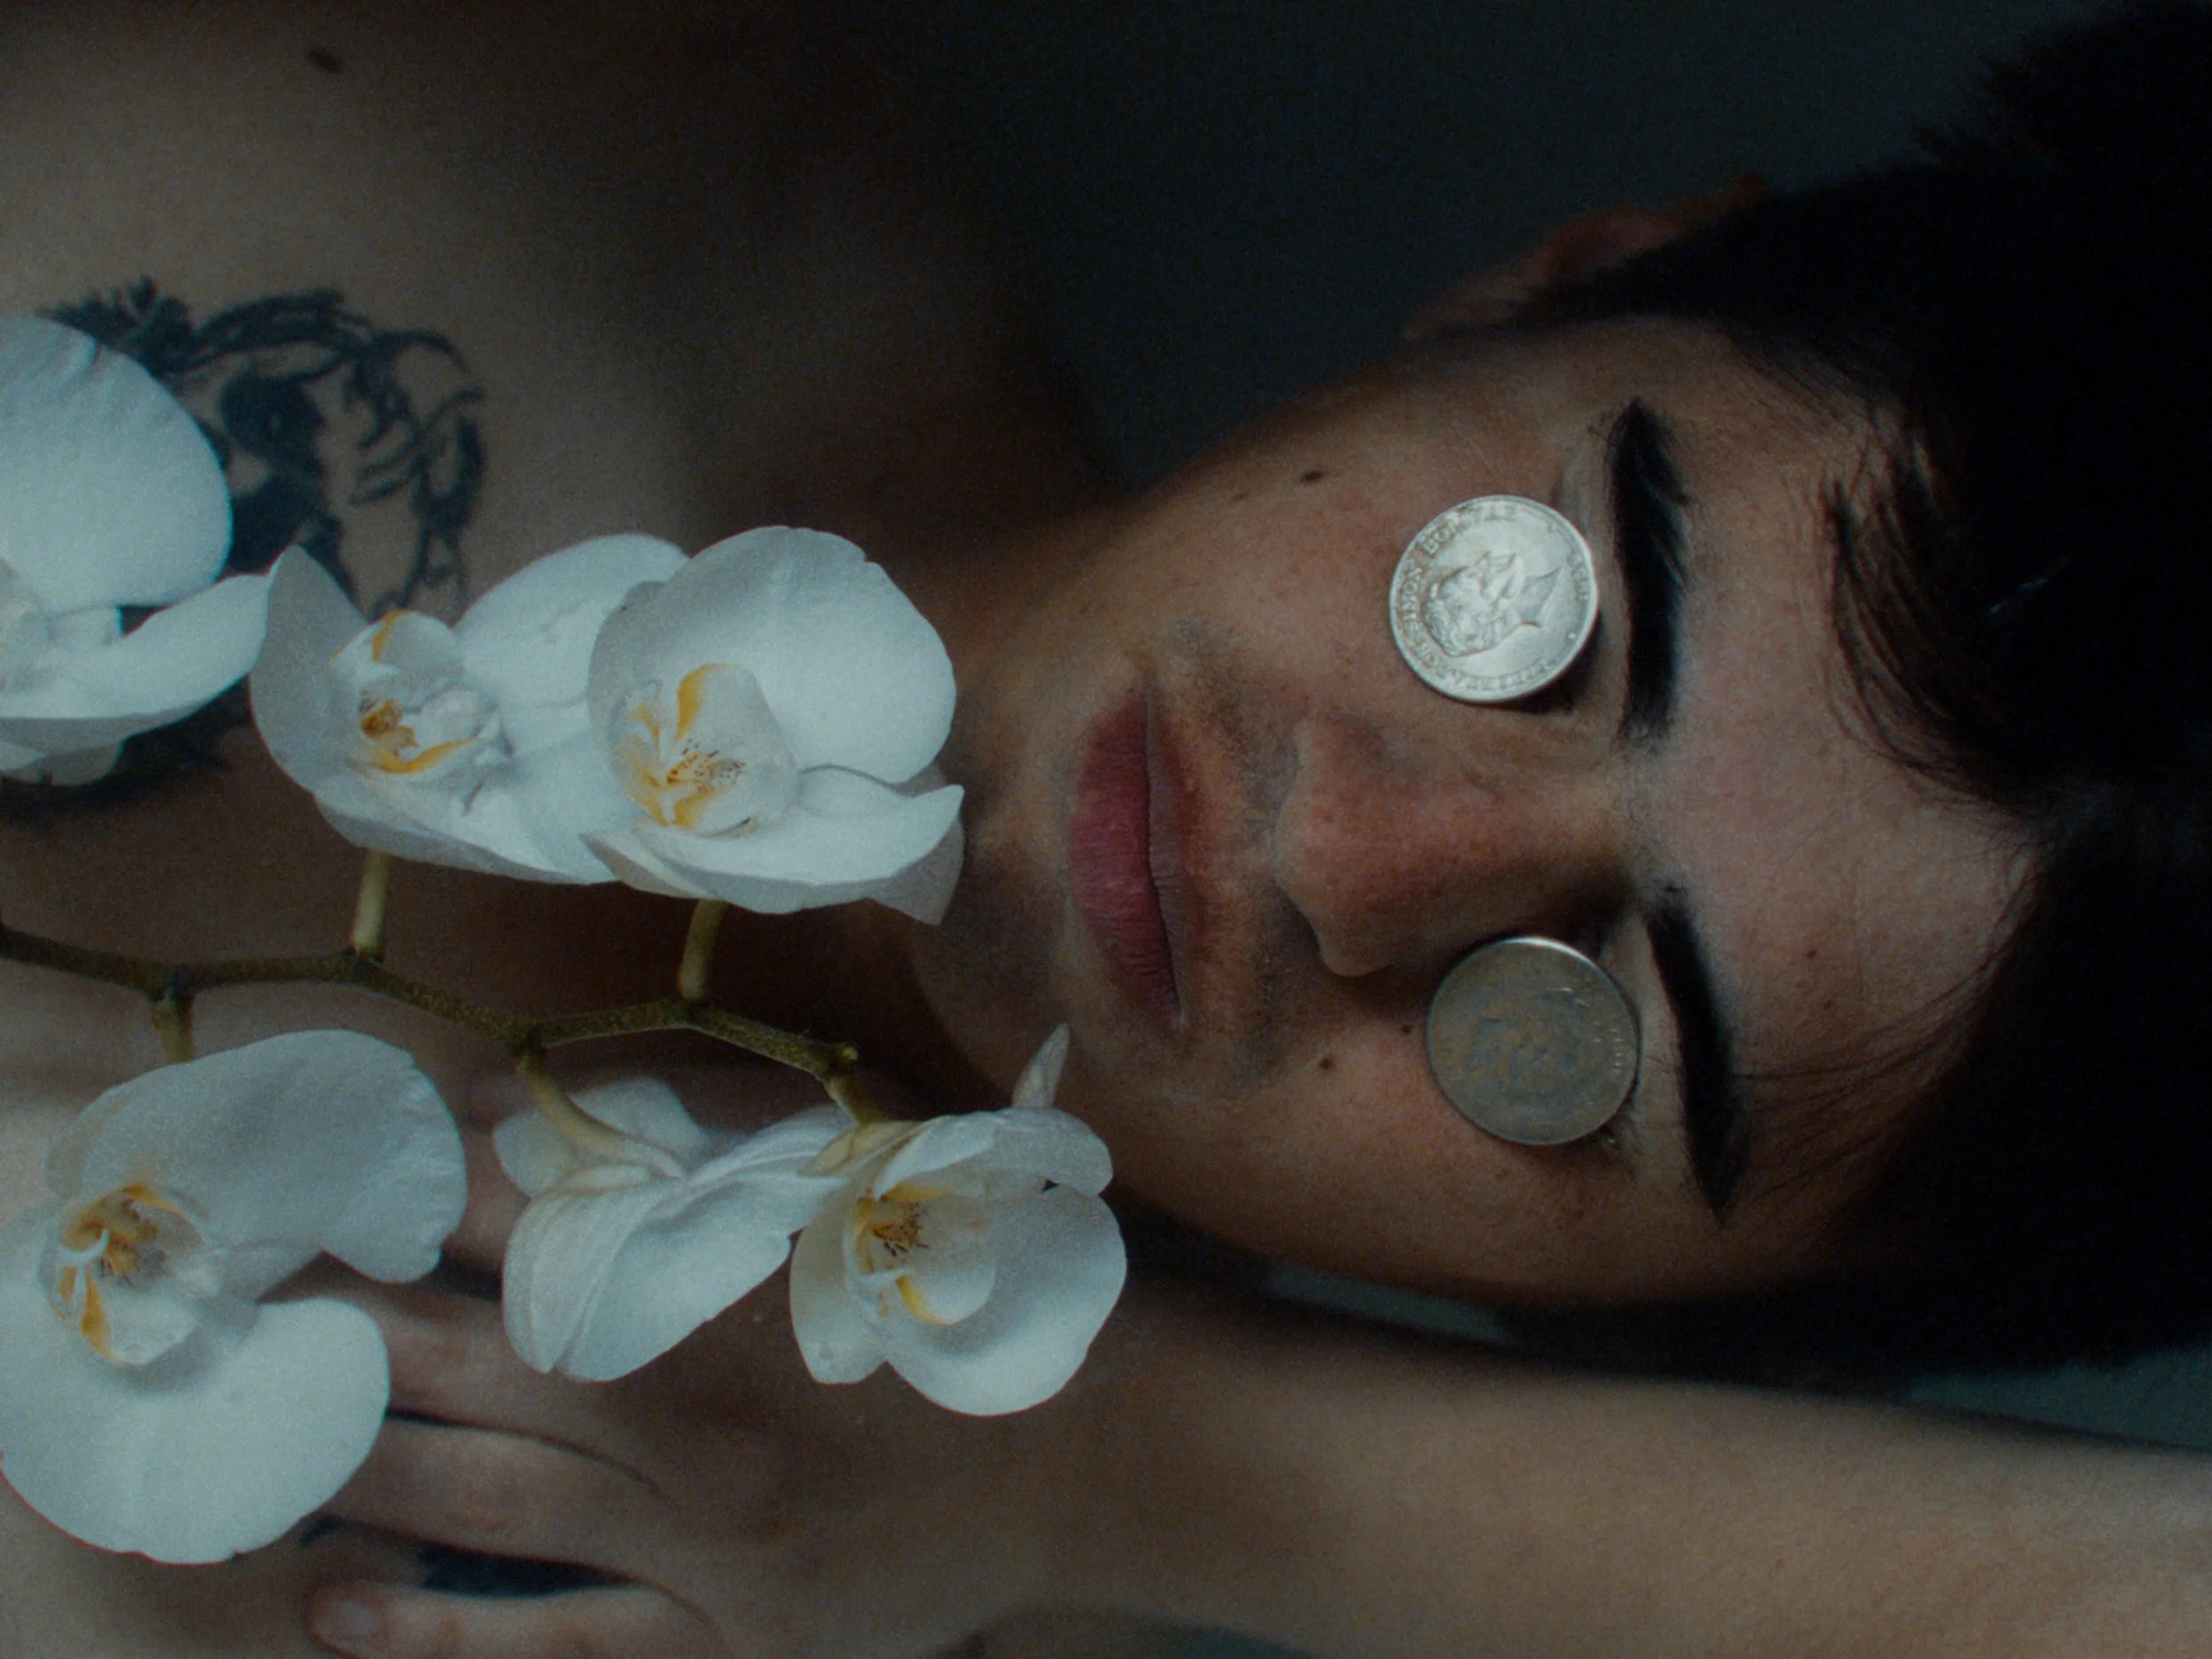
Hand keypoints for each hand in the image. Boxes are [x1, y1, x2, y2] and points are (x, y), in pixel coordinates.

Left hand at [305, 1101, 1075, 1658]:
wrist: (1102, 1454)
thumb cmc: (976, 1294)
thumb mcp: (873, 1176)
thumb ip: (714, 1127)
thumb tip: (550, 1105)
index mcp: (732, 1292)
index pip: (541, 1234)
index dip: (432, 1206)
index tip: (350, 1181)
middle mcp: (693, 1422)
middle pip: (482, 1367)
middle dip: (359, 1325)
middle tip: (258, 1302)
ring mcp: (703, 1543)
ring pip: (489, 1501)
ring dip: (361, 1464)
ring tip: (260, 1440)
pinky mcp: (727, 1636)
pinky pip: (561, 1646)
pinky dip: (442, 1636)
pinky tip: (339, 1606)